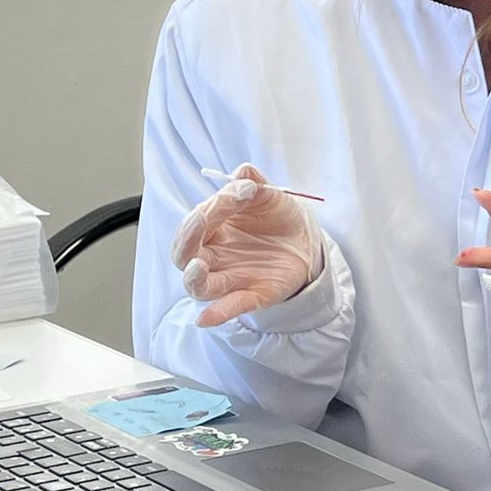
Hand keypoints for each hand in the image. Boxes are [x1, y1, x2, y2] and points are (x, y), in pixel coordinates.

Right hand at [171, 164, 323, 326]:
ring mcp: (230, 277)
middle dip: (187, 238)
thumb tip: (242, 171)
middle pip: (184, 254)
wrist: (305, 241)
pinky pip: (230, 308)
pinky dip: (217, 313)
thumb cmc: (277, 217)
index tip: (243, 190)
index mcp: (212, 228)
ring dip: (194, 278)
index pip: (198, 221)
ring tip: (198, 267)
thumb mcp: (270, 195)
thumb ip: (254, 183)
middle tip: (201, 218)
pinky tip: (206, 318)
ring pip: (199, 286)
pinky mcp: (251, 296)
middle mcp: (214, 255)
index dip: (214, 205)